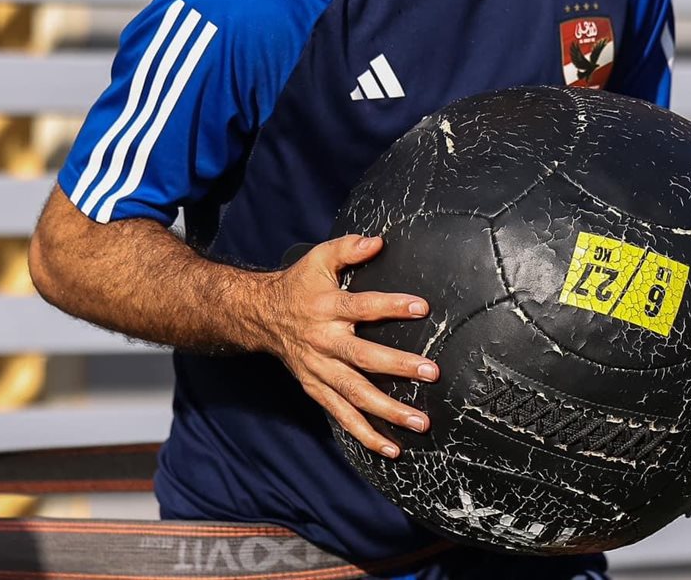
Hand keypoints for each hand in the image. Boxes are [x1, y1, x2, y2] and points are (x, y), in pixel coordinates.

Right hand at [255, 234, 438, 458]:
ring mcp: (319, 370)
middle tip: (431, 372)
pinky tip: (391, 448)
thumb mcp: (318, 258)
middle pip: (362, 358)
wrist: (260, 316)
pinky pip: (342, 415)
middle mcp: (323, 342)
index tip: (421, 308)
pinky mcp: (317, 389)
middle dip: (398, 366)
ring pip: (355, 395)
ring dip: (388, 412)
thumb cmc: (298, 285)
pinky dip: (365, 434)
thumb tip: (378, 241)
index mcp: (326, 307)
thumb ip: (348, 248)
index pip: (363, 306)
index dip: (391, 306)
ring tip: (419, 423)